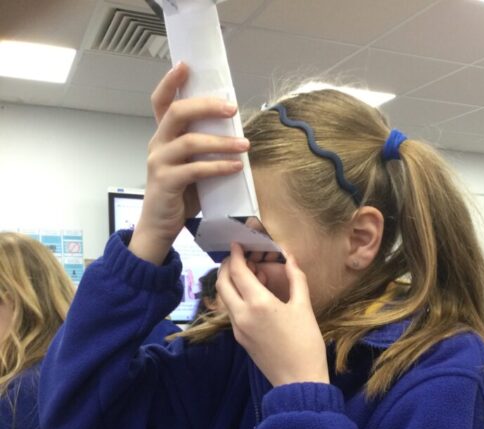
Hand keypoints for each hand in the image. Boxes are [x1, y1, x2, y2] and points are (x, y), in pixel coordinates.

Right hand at [130, 63, 248, 264]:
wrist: (159, 227)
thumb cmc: (179, 195)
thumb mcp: (190, 167)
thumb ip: (202, 149)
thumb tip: (235, 135)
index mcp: (163, 137)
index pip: (160, 102)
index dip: (170, 81)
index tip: (185, 65)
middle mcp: (157, 144)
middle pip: (177, 112)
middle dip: (206, 106)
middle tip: (231, 108)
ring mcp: (159, 163)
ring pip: (189, 141)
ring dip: (221, 141)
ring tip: (244, 145)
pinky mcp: (167, 183)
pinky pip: (195, 169)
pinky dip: (218, 166)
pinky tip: (235, 166)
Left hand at [217, 243, 329, 386]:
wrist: (298, 380)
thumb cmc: (306, 343)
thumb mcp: (304, 307)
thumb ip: (296, 278)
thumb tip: (290, 257)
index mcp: (258, 304)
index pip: (238, 271)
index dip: (236, 255)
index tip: (237, 244)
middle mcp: (242, 315)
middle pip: (223, 284)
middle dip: (227, 267)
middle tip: (239, 258)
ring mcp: (238, 328)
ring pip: (225, 299)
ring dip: (231, 283)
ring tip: (251, 276)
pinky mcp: (240, 339)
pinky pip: (232, 312)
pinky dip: (237, 298)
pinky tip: (254, 297)